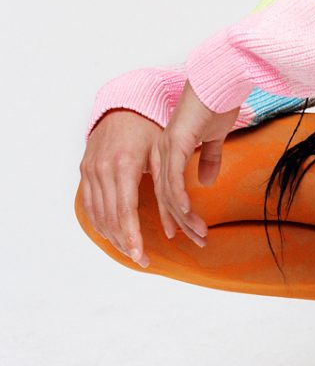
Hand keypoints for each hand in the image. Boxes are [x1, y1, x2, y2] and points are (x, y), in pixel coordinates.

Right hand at [78, 110, 162, 267]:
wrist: (124, 105)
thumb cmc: (148, 128)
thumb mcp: (162, 153)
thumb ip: (169, 187)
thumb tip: (180, 223)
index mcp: (124, 164)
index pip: (125, 211)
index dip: (133, 236)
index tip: (142, 256)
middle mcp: (103, 169)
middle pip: (110, 217)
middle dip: (125, 242)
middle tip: (141, 260)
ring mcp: (90, 169)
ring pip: (97, 214)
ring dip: (112, 236)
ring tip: (130, 251)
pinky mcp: (85, 170)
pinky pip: (89, 204)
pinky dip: (99, 222)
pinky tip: (112, 234)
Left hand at [153, 80, 239, 246]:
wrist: (220, 80)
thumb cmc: (218, 103)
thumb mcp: (214, 136)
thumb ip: (209, 158)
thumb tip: (207, 180)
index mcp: (168, 150)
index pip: (167, 189)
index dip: (173, 214)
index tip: (181, 233)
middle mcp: (162, 151)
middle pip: (166, 197)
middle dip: (181, 222)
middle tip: (196, 241)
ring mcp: (166, 148)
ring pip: (170, 193)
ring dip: (185, 216)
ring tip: (199, 233)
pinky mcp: (176, 143)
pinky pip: (174, 178)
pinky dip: (179, 198)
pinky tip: (186, 213)